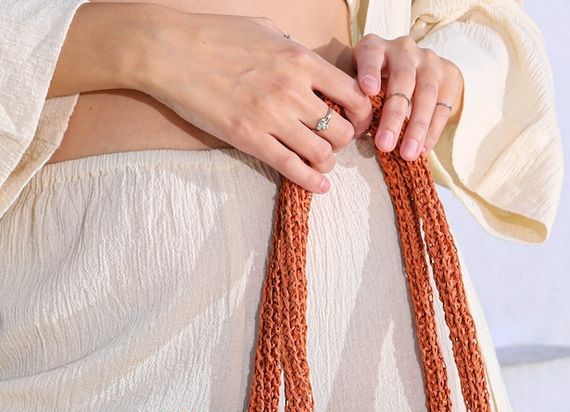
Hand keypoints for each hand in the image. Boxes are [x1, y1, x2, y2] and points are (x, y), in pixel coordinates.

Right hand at [137, 8, 374, 191]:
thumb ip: (292, 50)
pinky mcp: (250, 139)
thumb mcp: (265, 30)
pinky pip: (293, 168)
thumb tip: (307, 63)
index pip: (353, 94)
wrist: (169, 50)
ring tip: (322, 162)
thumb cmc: (214, 35)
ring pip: (323, 154)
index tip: (358, 120)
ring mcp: (272, 117)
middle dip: (345, 141)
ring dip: (327, 162)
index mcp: (301, 60)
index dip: (363, 114)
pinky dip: (312, 181)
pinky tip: (320, 186)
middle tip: (335, 143)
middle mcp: (293, 90)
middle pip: (343, 130)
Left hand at [351, 33, 464, 160]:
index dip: (370, 71)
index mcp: (376, 48)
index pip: (372, 54)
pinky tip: (424, 149)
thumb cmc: (378, 86)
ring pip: (426, 93)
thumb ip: (358, 101)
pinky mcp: (449, 76)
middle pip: (402, 80)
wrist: (418, 74)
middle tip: (385, 144)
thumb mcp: (361, 86)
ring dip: (417, 127)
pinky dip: (433, 130)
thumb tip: (354, 131)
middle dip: (394, 115)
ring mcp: (429, 61)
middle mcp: (404, 50)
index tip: (368, 90)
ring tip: (408, 154)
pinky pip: (443, 106)